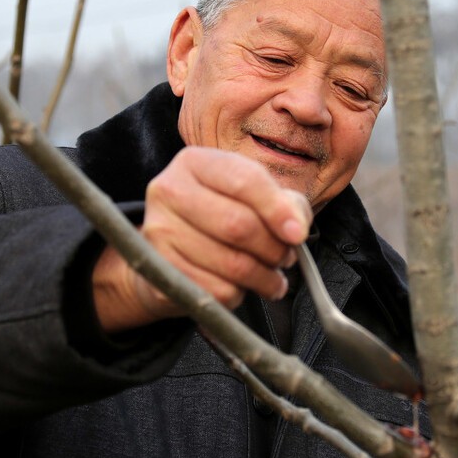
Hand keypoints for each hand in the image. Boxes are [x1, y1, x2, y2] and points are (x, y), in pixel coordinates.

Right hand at [92, 146, 311, 330]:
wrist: (171, 249)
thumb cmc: (222, 215)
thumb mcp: (255, 197)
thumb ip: (285, 204)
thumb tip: (295, 231)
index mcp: (195, 163)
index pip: (245, 180)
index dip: (278, 210)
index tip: (298, 235)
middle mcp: (169, 190)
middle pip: (238, 225)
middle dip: (273, 249)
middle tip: (286, 258)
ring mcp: (158, 231)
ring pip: (230, 264)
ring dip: (263, 277)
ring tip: (271, 276)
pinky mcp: (159, 270)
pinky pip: (216, 291)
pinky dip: (239, 295)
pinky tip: (242, 287)